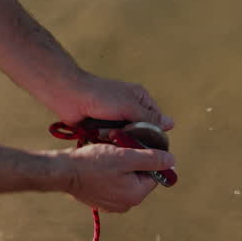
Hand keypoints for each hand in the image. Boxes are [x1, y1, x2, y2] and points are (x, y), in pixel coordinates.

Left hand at [49, 71, 174, 131]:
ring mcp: (116, 118)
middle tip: (127, 137)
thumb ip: (149, 117)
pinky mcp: (103, 127)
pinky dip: (108, 140)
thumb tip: (171, 124)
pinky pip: (112, 139)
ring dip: (119, 138)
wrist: (70, 96)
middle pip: (141, 130)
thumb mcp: (129, 106)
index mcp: (140, 98)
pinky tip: (103, 138)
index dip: (156, 132)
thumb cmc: (101, 96)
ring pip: (126, 137)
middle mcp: (130, 107)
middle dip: (134, 136)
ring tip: (111, 134)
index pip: (156, 119)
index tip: (154, 144)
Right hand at [60, 143, 175, 212]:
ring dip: (122, 167)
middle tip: (120, 149)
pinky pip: (114, 184)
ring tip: (109, 155)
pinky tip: (101, 164)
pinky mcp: (101, 200)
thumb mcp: (125, 156)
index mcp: (136, 195)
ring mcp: (112, 204)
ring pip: (126, 180)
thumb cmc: (93, 163)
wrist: (64, 172)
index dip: (148, 158)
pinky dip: (111, 174)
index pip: (154, 175)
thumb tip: (172, 161)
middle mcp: (126, 204)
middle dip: (134, 162)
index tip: (136, 147)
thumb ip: (151, 158)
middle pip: (140, 178)